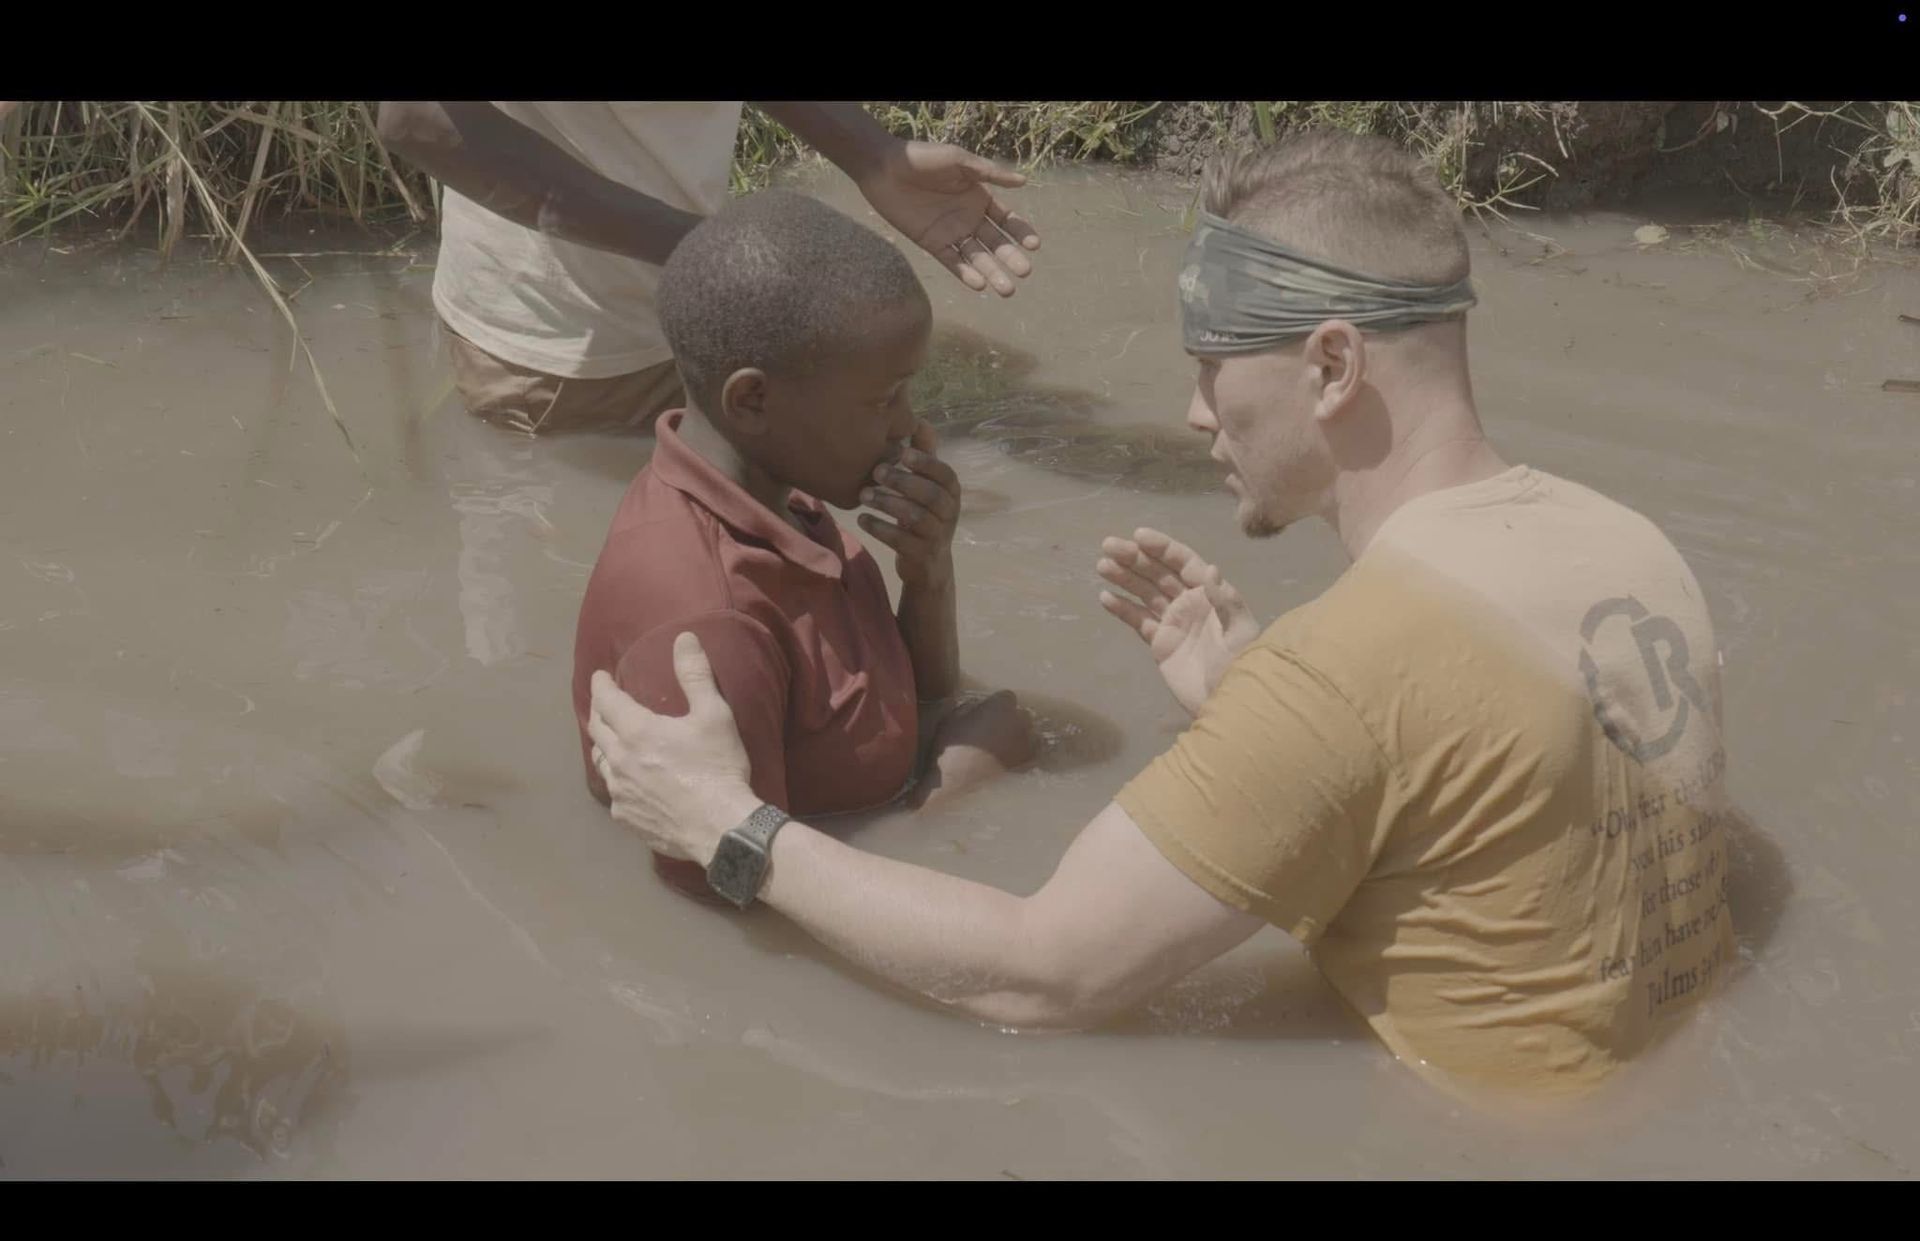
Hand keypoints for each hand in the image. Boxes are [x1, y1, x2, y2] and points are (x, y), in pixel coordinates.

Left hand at [587, 634, 759, 864]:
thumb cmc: (717, 767)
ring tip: (612, 741)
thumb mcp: (714, 715)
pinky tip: (630, 782)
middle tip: (605, 704)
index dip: (601, 685)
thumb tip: (684, 638)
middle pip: (597, 729)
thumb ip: (695, 675)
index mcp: (637, 731)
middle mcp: (619, 760)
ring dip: (604, 746)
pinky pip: (614, 792)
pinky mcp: (626, 817)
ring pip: (601, 762)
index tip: (600, 677)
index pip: (606, 700)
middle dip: (598, 712)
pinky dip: (617, 779)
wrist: (720, 827)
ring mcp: (620, 792)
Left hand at [857, 141, 1040, 296]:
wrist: (886, 168)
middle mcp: (970, 218)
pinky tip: (979, 285)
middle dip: (1011, 258)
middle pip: (996, 243)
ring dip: (993, 273)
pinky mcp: (932, 243)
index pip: (1008, 220)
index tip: (1034, 246)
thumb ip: (989, 173)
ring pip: (977, 257)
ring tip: (1007, 290)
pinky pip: (952, 262)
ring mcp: (952, 233)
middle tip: (1024, 272)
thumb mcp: (959, 161)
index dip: (1021, 232)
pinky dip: (965, 274)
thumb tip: (1023, 181)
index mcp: (981, 198)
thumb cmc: (924, 158)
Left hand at [858, 422, 960, 589]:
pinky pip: (900, 541)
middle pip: (931, 496)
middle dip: (903, 482)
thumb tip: (918, 419)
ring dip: (887, 504)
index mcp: (952, 492)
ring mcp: (937, 536)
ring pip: (915, 518)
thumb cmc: (925, 513)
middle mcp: (949, 513)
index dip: (926, 463)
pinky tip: (862, 519)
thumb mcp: (928, 484)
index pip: (945, 474)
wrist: (928, 564)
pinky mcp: (921, 555)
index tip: (902, 453)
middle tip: (876, 472)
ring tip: (864, 495)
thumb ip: (924, 454)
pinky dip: (879, 528)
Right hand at [909, 690, 1035, 809]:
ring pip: (1029, 734)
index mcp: (1001, 705)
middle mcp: (1020, 721)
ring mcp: (1026, 743)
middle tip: (994, 731)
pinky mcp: (1028, 763)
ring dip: (1019, 737)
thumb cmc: (952, 748)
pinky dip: (1023, 755)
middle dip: (1011, 720)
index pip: (1006, 696)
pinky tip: (1010, 762)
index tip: (987, 713)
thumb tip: (974, 707)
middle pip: (1021, 715)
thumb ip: (966, 708)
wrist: (960, 783)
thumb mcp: (949, 720)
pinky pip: (1031, 754)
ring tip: (1003, 748)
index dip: (996, 705)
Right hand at [1097, 528, 1261, 716]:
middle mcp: (1190, 602)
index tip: (1138, 536)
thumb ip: (1224, 602)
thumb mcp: (1239, 633)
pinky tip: (1105, 597)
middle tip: (1107, 545)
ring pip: (1145, 593)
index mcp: (1211, 593)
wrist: (1230, 703)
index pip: (1184, 562)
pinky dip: (1122, 609)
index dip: (1162, 547)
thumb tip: (1210, 568)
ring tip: (1102, 566)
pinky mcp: (1161, 643)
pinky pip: (1139, 621)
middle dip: (1134, 558)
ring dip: (1124, 578)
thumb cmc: (1241, 665)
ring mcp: (1174, 622)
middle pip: (1159, 573)